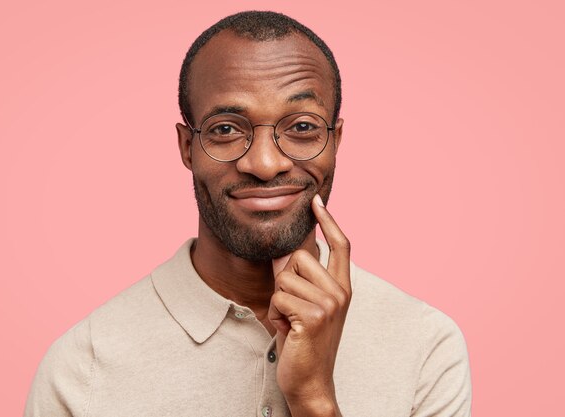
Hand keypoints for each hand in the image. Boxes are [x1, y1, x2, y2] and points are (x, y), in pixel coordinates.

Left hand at [269, 194, 351, 416]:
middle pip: (300, 256)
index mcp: (342, 287)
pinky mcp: (315, 315)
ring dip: (277, 301)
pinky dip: (274, 313)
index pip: (340, 245)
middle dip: (284, 280)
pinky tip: (288, 330)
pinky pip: (279, 297)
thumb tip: (283, 253)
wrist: (310, 381)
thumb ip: (301, 279)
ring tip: (290, 321)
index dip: (328, 220)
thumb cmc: (304, 342)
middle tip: (291, 309)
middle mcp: (341, 291)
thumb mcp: (305, 305)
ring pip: (285, 277)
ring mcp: (331, 303)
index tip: (315, 201)